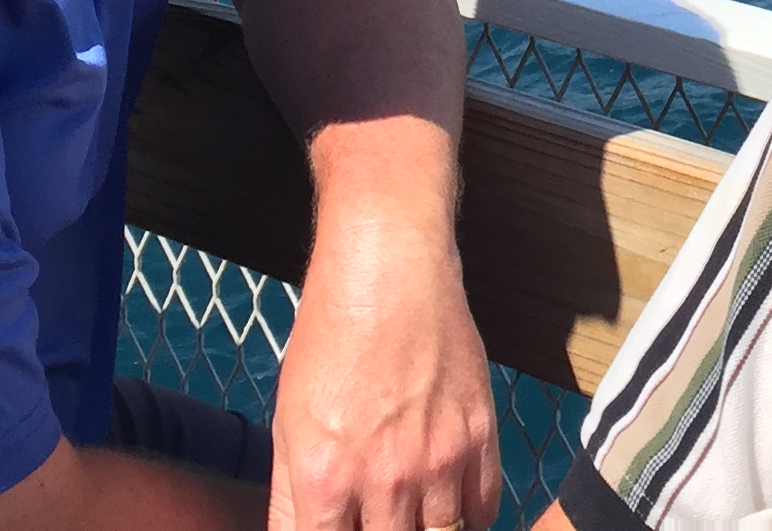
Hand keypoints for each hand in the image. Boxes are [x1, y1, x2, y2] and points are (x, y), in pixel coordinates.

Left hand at [267, 155, 499, 530]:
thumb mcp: (289, 420)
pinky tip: (450, 505)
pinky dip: (468, 518)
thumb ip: (289, 498)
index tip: (346, 530)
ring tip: (414, 517)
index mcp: (324, 478)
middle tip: (381, 521)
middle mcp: (383, 479)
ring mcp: (437, 459)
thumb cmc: (330, 335)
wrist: (386, 267)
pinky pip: (483, 508)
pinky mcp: (478, 433)